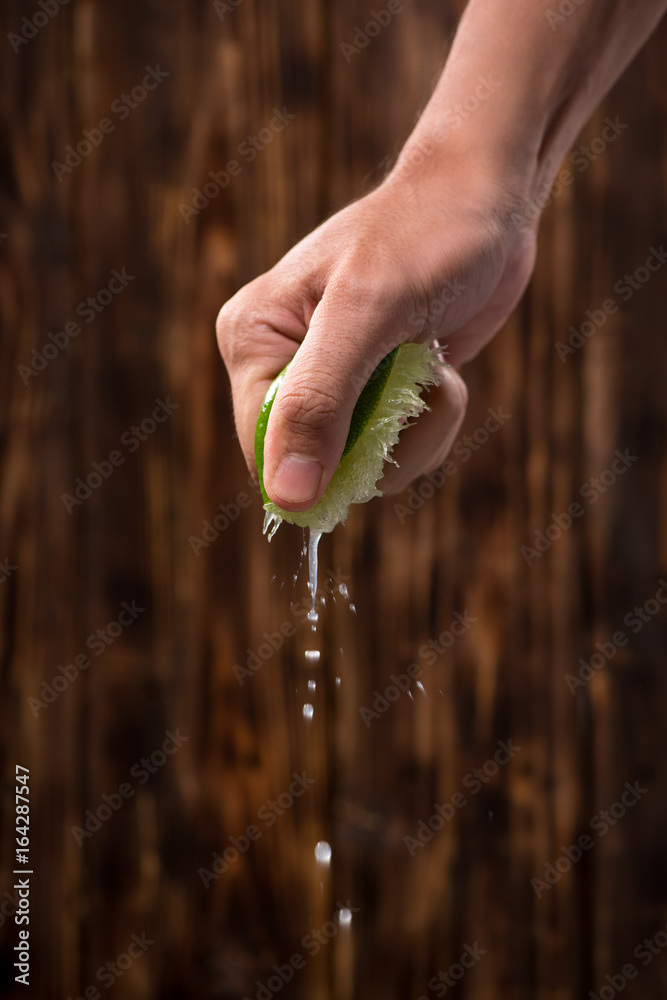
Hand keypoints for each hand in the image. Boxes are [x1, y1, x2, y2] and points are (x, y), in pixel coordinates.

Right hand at [216, 156, 536, 511]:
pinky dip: (431, 422)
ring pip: (364, 467)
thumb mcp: (368, 313)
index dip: (324, 464)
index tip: (384, 429)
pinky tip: (440, 369)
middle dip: (382, 439)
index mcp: (252, 339)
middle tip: (416, 376)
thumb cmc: (426, 236)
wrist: (487, 201)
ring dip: (418, 430)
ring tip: (431, 364)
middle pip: (316, 467)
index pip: (263, 449)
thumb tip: (285, 498)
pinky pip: (395, 450)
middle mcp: (282, 366)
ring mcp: (331, 383)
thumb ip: (319, 403)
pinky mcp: (375, 393)